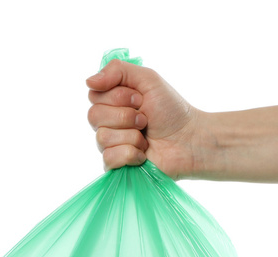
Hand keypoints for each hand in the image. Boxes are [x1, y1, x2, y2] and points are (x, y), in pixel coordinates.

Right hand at [86, 59, 204, 179]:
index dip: (117, 96)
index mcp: (113, 101)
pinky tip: (143, 154)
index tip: (140, 99)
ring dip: (131, 136)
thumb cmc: (172, 111)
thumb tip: (88, 81)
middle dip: (125, 116)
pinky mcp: (118, 165)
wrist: (189, 141)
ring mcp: (112, 144)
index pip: (94, 95)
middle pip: (94, 116)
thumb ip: (117, 71)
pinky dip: (129, 154)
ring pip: (102, 137)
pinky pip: (108, 158)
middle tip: (145, 119)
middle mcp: (109, 122)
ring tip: (146, 137)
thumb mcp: (147, 79)